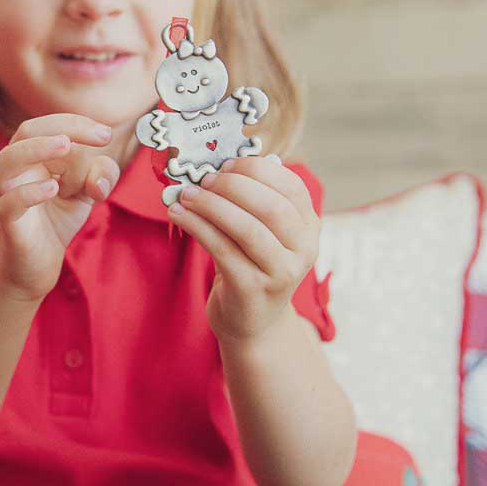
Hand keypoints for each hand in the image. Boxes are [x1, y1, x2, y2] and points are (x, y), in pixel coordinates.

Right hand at [0, 115, 119, 300]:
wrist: (33, 267)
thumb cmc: (55, 221)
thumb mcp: (87, 192)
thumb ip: (101, 175)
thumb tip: (98, 176)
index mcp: (31, 157)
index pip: (48, 126)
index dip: (78, 124)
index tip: (107, 135)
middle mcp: (13, 170)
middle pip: (27, 132)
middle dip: (65, 127)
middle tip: (101, 138)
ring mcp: (5, 196)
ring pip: (3, 163)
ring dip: (35, 149)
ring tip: (66, 146)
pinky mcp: (6, 223)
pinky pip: (9, 203)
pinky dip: (29, 193)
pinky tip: (53, 189)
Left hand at [167, 154, 318, 341]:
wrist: (252, 321)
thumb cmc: (250, 266)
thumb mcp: (260, 233)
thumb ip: (250, 202)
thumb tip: (216, 167)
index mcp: (308, 227)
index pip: (291, 186)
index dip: (257, 170)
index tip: (226, 164)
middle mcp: (303, 249)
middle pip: (271, 206)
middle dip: (232, 186)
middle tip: (202, 180)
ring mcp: (281, 272)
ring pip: (247, 228)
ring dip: (211, 205)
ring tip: (185, 195)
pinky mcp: (253, 289)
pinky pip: (222, 249)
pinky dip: (197, 227)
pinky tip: (178, 214)